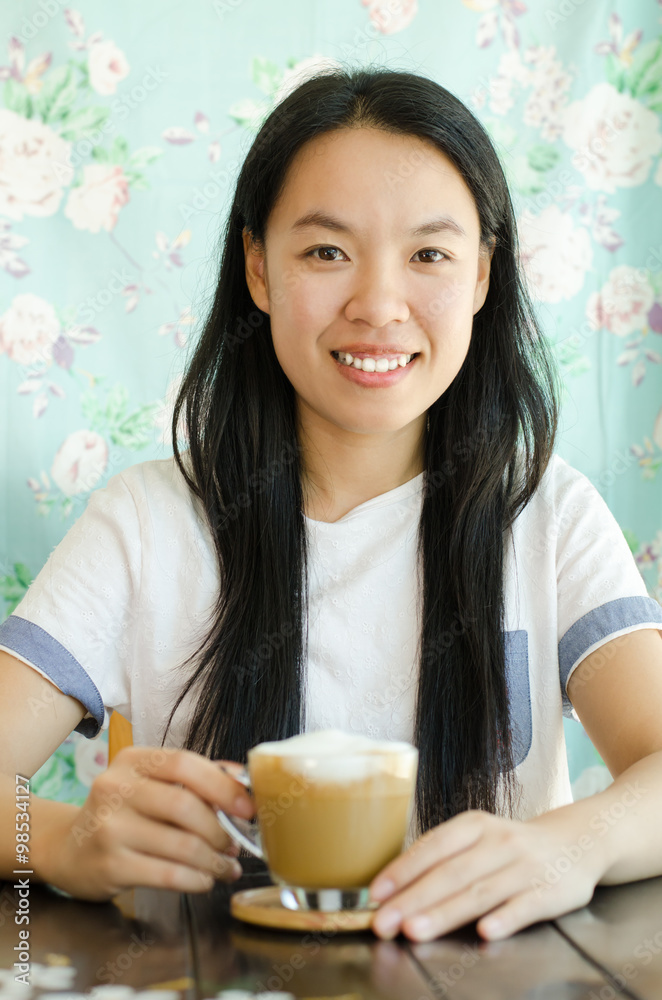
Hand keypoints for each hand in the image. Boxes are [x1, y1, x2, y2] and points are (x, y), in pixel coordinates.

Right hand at [34, 746, 254, 900]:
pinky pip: (168, 874)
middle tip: (234, 845)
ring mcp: (109, 827)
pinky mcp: (110, 865)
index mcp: (131, 761)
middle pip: (184, 805)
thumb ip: (193, 779)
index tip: (247, 807)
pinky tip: (205, 880)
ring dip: (214, 860)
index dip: (223, 785)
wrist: (70, 851)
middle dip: (220, 830)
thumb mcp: (149, 786)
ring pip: (181, 845)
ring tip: (226, 866)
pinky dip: (196, 880)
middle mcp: (115, 788)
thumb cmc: (123, 815)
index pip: (184, 763)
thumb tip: (242, 780)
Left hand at [368, 808, 605, 941]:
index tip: (376, 893)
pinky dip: (505, 919)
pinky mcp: (552, 891)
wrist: (576, 842)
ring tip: (416, 931)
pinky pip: (525, 907)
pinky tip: (485, 932)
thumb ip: (443, 861)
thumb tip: (394, 890)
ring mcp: (526, 867)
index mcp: (475, 826)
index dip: (403, 870)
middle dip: (414, 899)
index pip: (434, 847)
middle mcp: (499, 842)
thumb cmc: (512, 847)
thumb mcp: (478, 840)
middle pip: (451, 874)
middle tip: (385, 923)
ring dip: (446, 913)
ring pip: (480, 892)